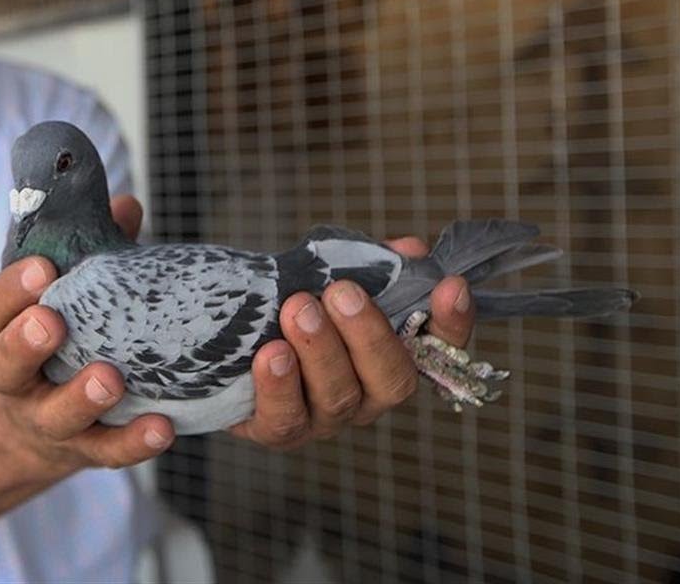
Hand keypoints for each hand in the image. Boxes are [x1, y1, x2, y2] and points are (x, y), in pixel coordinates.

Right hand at [0, 195, 174, 469]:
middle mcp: (14, 377)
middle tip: (53, 323)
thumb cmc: (67, 332)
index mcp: (3, 328)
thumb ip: (95, 248)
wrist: (48, 422)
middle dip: (25, 343)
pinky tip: (162, 427)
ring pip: (54, 415)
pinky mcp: (84, 450)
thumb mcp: (72, 289)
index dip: (11, 288)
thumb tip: (125, 205)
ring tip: (111, 378)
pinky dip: (132, 443)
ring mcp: (46, 418)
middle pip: (3, 364)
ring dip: (80, 397)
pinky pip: (105, 452)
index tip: (43, 268)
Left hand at [229, 237, 475, 450]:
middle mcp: (368, 395)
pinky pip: (285, 419)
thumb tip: (409, 249)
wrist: (227, 341)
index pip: (440, 348)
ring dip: (321, 350)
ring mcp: (325, 418)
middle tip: (341, 292)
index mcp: (391, 356)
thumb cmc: (290, 307)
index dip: (452, 323)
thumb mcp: (324, 277)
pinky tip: (271, 354)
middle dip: (369, 334)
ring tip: (298, 308)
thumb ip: (366, 264)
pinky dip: (279, 385)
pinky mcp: (278, 431)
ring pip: (338, 396)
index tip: (450, 286)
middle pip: (391, 380)